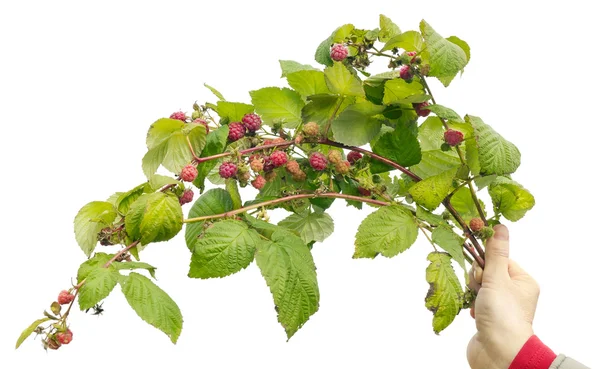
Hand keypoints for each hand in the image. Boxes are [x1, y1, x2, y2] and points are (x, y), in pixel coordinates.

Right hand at [467, 225, 539, 368]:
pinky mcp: (488, 316)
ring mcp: (501, 305)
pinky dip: (471, 305)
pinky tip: (475, 314)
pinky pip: (474, 301)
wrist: (498, 352)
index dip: (486, 263)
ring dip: (473, 293)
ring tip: (479, 306)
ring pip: (478, 286)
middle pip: (487, 272)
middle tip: (481, 291)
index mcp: (523, 281)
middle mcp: (514, 293)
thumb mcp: (497, 278)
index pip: (499, 260)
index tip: (481, 271)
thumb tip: (499, 226)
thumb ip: (495, 253)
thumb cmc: (503, 315)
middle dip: (478, 280)